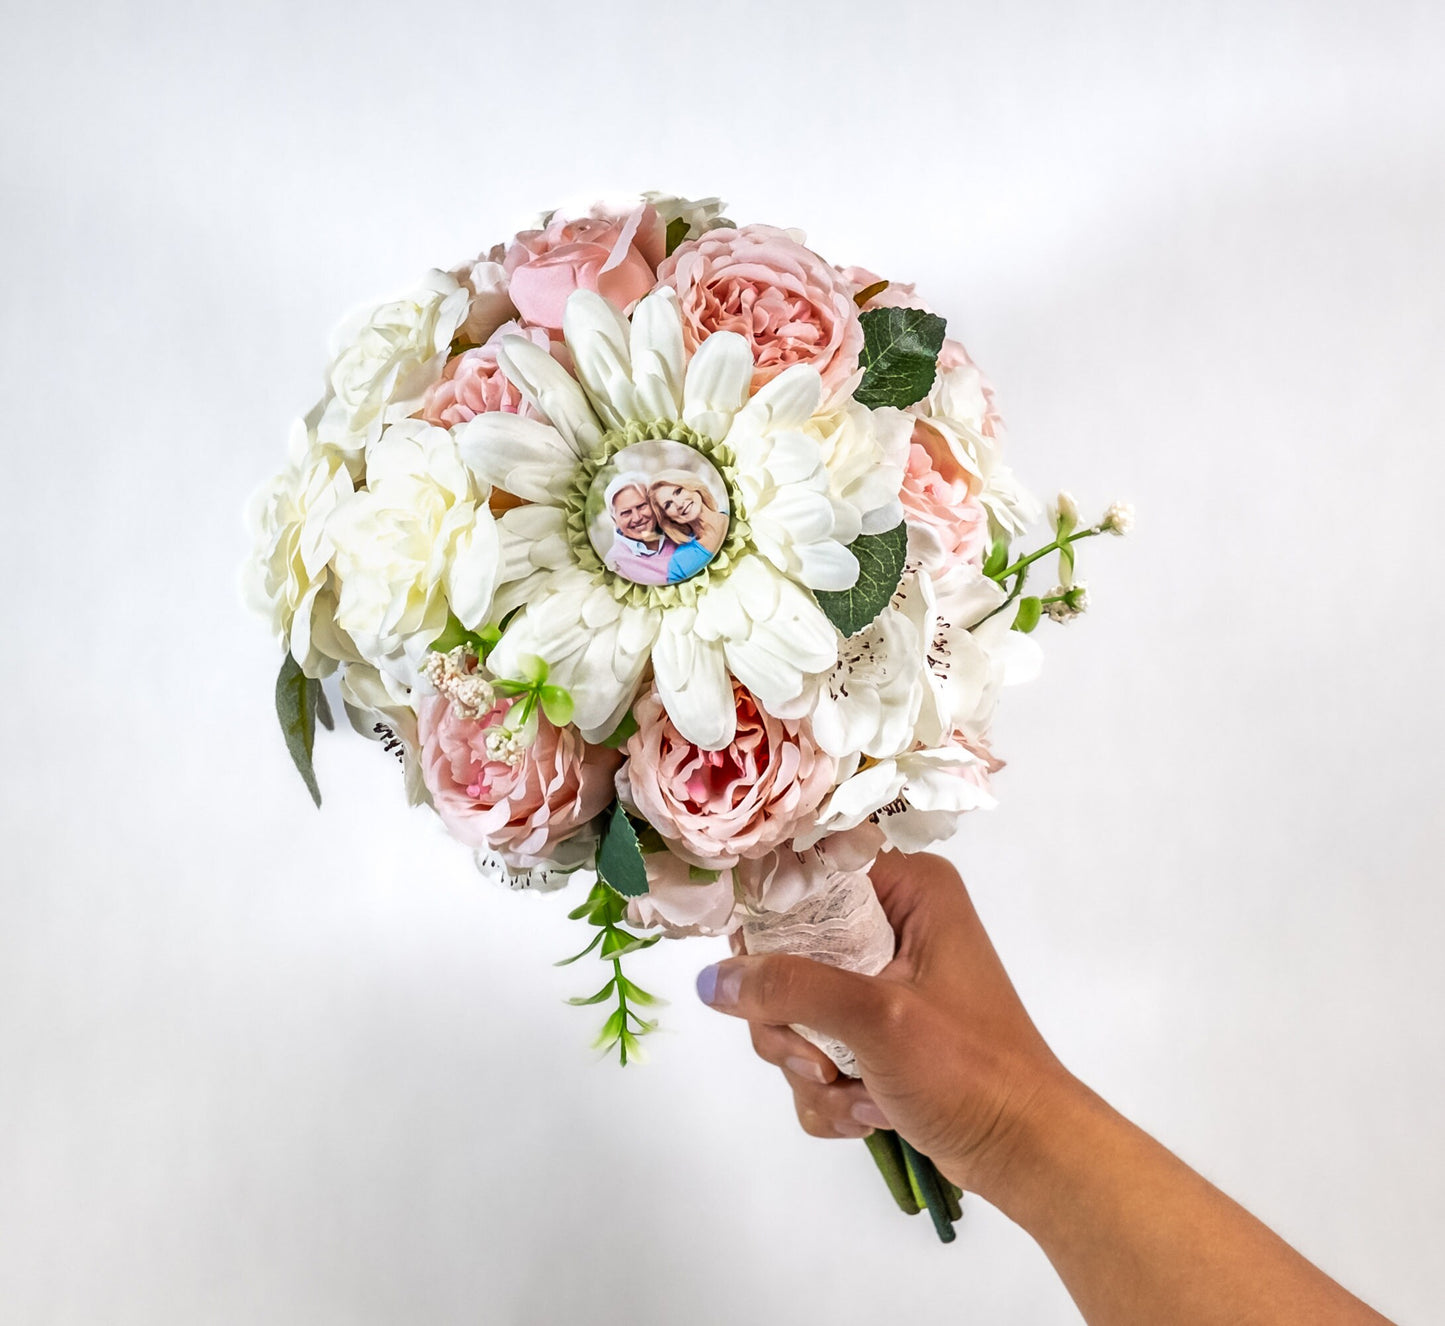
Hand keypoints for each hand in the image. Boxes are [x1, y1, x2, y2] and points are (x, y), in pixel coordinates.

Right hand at [695, 851, 1077, 1198]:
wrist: (1023, 1151)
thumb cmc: (969, 1070)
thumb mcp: (877, 1018)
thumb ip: (791, 989)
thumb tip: (708, 980)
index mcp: (909, 890)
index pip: (809, 872)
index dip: (767, 914)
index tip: (746, 965)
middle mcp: (893, 923)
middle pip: (788, 951)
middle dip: (792, 1022)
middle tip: (817, 1059)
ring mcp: (880, 982)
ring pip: (794, 1008)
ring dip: (811, 1065)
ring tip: (857, 1095)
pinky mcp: (874, 1032)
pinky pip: (813, 1049)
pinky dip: (829, 1090)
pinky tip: (866, 1112)